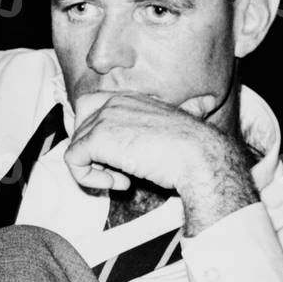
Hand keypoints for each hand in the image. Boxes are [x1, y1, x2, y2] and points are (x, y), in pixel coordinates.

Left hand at [64, 91, 219, 192]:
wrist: (199, 156)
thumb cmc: (197, 146)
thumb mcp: (189, 121)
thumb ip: (191, 109)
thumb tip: (209, 101)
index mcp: (130, 97)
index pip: (91, 109)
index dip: (97, 137)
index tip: (121, 157)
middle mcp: (113, 102)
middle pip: (79, 128)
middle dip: (94, 153)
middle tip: (119, 170)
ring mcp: (103, 118)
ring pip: (76, 146)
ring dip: (96, 169)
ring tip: (124, 179)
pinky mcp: (97, 139)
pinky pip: (72, 160)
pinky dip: (88, 178)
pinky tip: (119, 184)